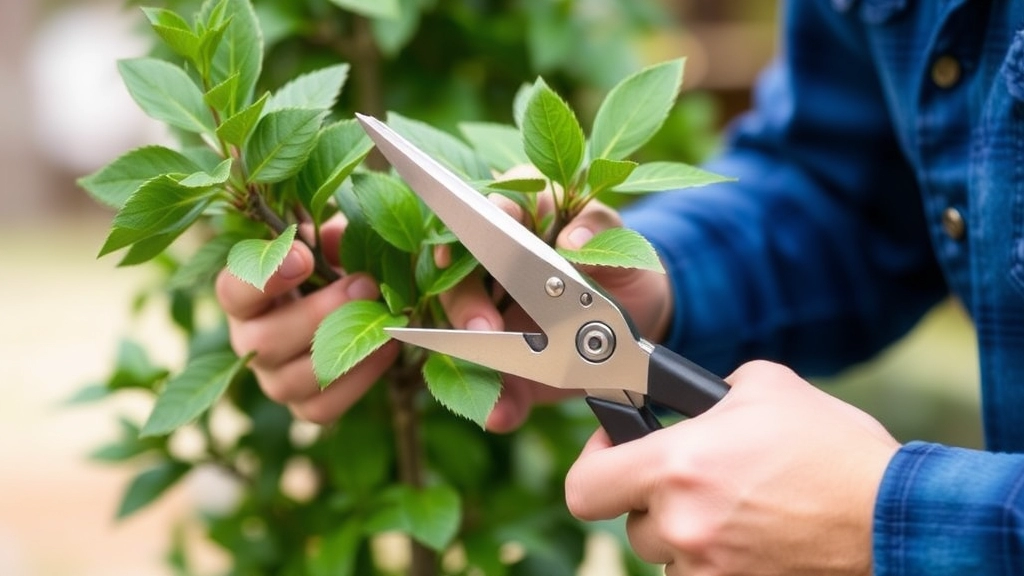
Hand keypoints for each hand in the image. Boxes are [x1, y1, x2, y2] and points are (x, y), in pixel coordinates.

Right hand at [215, 218, 397, 422]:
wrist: (356, 307)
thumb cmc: (334, 269)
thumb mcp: (329, 244)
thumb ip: (328, 237)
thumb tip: (336, 238)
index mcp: (246, 298)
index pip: (232, 290)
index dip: (263, 276)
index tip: (304, 257)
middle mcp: (250, 343)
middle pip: (264, 342)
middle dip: (321, 313)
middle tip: (365, 285)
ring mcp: (274, 380)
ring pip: (292, 380)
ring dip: (343, 348)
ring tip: (384, 320)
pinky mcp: (305, 407)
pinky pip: (324, 407)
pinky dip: (360, 379)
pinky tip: (388, 348)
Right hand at [442, 182, 673, 431]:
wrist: (640, 323)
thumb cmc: (624, 272)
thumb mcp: (626, 247)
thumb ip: (604, 235)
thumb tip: (573, 239)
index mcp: (526, 220)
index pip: (493, 209)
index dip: (475, 224)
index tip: (465, 246)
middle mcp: (494, 265)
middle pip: (458, 275)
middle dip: (465, 301)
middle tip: (486, 327)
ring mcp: (493, 314)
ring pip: (460, 332)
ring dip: (468, 358)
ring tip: (494, 381)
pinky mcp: (505, 363)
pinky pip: (492, 384)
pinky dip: (497, 403)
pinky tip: (501, 415)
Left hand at [565, 360, 899, 575]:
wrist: (894, 516)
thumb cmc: (832, 449)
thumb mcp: (764, 388)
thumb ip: (704, 394)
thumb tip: (680, 399)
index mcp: (678, 468)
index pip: (584, 488)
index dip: (592, 466)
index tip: (613, 451)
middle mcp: (683, 527)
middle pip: (632, 523)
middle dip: (655, 501)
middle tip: (695, 481)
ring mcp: (710, 572)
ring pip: (669, 556)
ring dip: (690, 534)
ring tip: (739, 509)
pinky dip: (719, 561)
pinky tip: (756, 536)